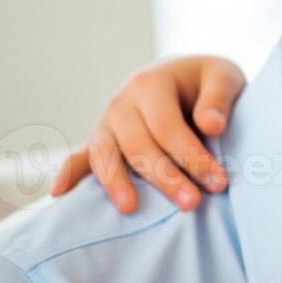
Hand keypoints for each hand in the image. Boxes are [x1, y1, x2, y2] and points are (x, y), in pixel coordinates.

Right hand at [49, 56, 245, 212]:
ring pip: (105, 154)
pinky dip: (68, 173)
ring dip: (116, 183)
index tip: (218, 182)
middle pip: (137, 145)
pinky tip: (59, 194)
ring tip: (131, 208)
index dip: (191, 155)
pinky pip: (80, 156)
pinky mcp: (101, 139)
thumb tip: (211, 126)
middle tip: (191, 204)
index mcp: (150, 83)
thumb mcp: (222, 76)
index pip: (167, 126)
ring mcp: (107, 122)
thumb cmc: (206, 80)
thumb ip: (218, 98)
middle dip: (165, 177)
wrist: (182, 74)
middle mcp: (122, 102)